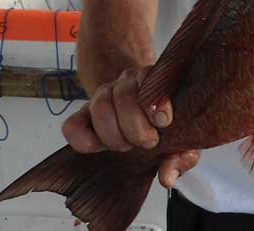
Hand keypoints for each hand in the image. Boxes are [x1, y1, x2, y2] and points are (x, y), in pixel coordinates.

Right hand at [61, 67, 199, 187]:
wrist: (145, 123)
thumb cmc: (165, 130)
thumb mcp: (181, 143)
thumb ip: (181, 157)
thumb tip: (166, 176)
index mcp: (152, 82)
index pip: (146, 76)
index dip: (153, 102)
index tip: (163, 122)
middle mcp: (126, 83)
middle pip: (122, 95)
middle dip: (136, 127)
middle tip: (147, 142)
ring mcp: (103, 96)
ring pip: (99, 106)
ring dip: (114, 134)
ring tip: (127, 146)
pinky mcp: (83, 115)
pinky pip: (72, 125)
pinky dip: (83, 140)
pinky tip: (99, 148)